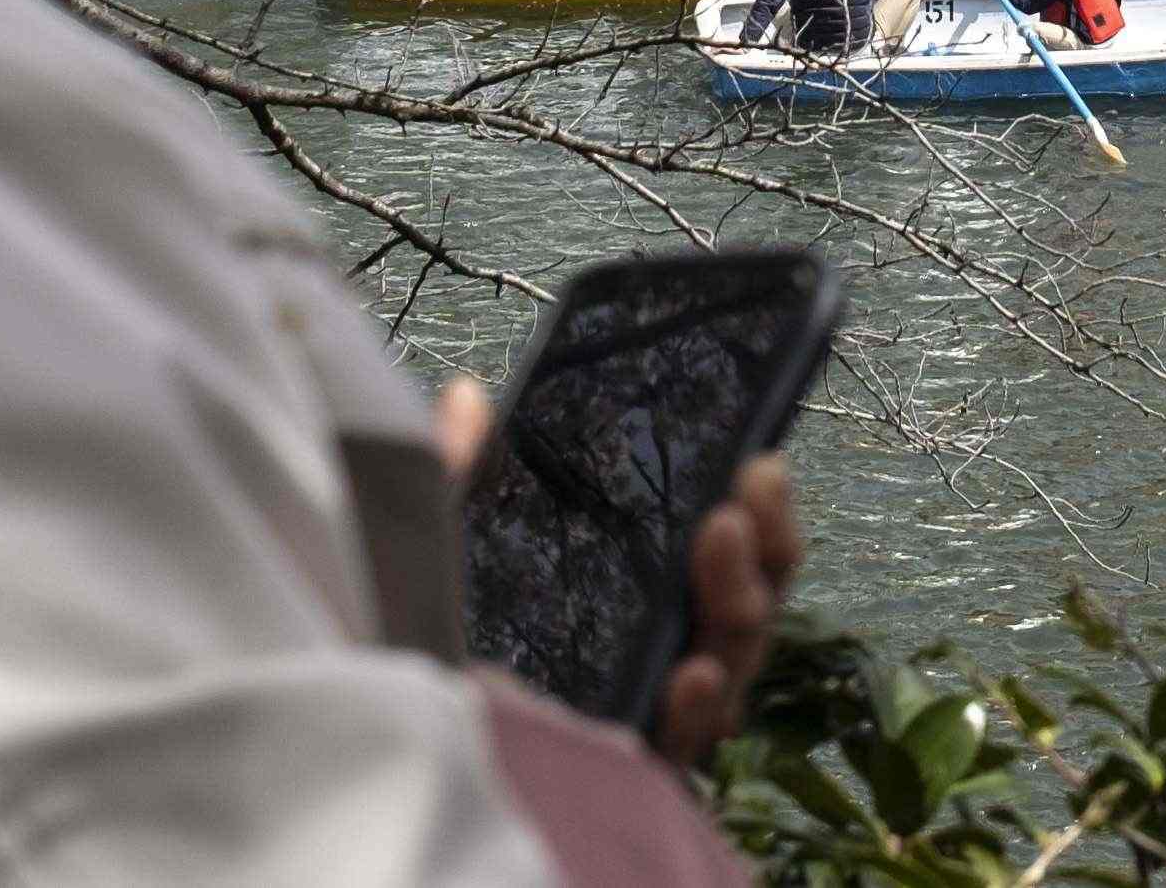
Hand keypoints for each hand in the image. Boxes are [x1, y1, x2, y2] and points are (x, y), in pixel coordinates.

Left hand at [438, 381, 809, 776]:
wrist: (402, 740)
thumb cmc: (442, 639)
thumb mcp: (451, 549)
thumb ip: (462, 478)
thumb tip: (465, 397)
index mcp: (644, 588)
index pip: (733, 549)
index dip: (761, 509)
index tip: (759, 463)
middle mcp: (663, 648)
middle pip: (750, 601)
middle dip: (764, 546)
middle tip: (742, 498)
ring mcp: (652, 711)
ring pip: (732, 663)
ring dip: (737, 604)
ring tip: (721, 544)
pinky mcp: (627, 768)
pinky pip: (681, 744)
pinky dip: (694, 708)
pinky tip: (690, 676)